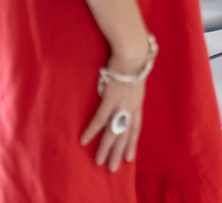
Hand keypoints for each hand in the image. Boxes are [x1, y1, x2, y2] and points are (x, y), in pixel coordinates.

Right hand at [80, 49, 147, 170]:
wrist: (133, 52)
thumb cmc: (133, 61)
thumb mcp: (135, 79)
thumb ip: (130, 89)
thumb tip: (123, 91)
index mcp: (137, 103)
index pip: (136, 128)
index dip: (132, 143)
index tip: (129, 157)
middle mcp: (131, 107)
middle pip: (125, 134)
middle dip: (118, 152)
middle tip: (112, 169)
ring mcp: (121, 104)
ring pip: (114, 131)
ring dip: (106, 148)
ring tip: (100, 162)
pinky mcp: (111, 99)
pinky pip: (100, 118)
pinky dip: (92, 130)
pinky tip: (84, 140)